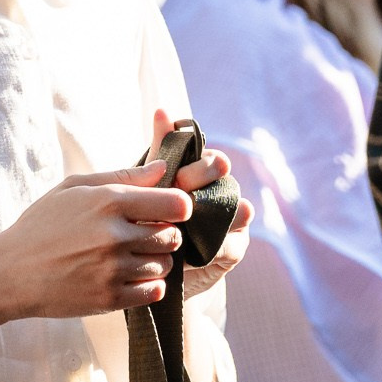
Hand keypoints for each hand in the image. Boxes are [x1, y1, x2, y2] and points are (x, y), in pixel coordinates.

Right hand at [0, 160, 192, 322]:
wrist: (10, 272)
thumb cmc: (42, 224)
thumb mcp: (73, 188)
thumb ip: (122, 176)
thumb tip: (162, 168)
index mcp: (108, 202)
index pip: (175, 205)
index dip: (178, 207)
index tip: (168, 211)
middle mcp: (114, 236)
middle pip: (172, 236)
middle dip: (164, 234)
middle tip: (145, 235)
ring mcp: (112, 270)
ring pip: (164, 265)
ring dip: (155, 260)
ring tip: (132, 256)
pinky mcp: (109, 299)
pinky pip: (154, 292)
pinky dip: (149, 284)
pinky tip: (130, 276)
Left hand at [150, 107, 252, 299]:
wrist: (146, 270)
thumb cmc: (145, 221)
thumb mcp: (147, 187)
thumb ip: (159, 152)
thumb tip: (163, 111)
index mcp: (201, 174)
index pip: (211, 159)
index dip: (200, 165)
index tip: (179, 175)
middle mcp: (219, 193)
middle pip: (225, 181)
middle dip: (208, 182)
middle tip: (185, 190)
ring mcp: (229, 222)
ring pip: (236, 211)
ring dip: (220, 214)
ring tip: (206, 218)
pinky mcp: (231, 251)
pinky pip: (232, 245)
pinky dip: (218, 246)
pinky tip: (205, 247)